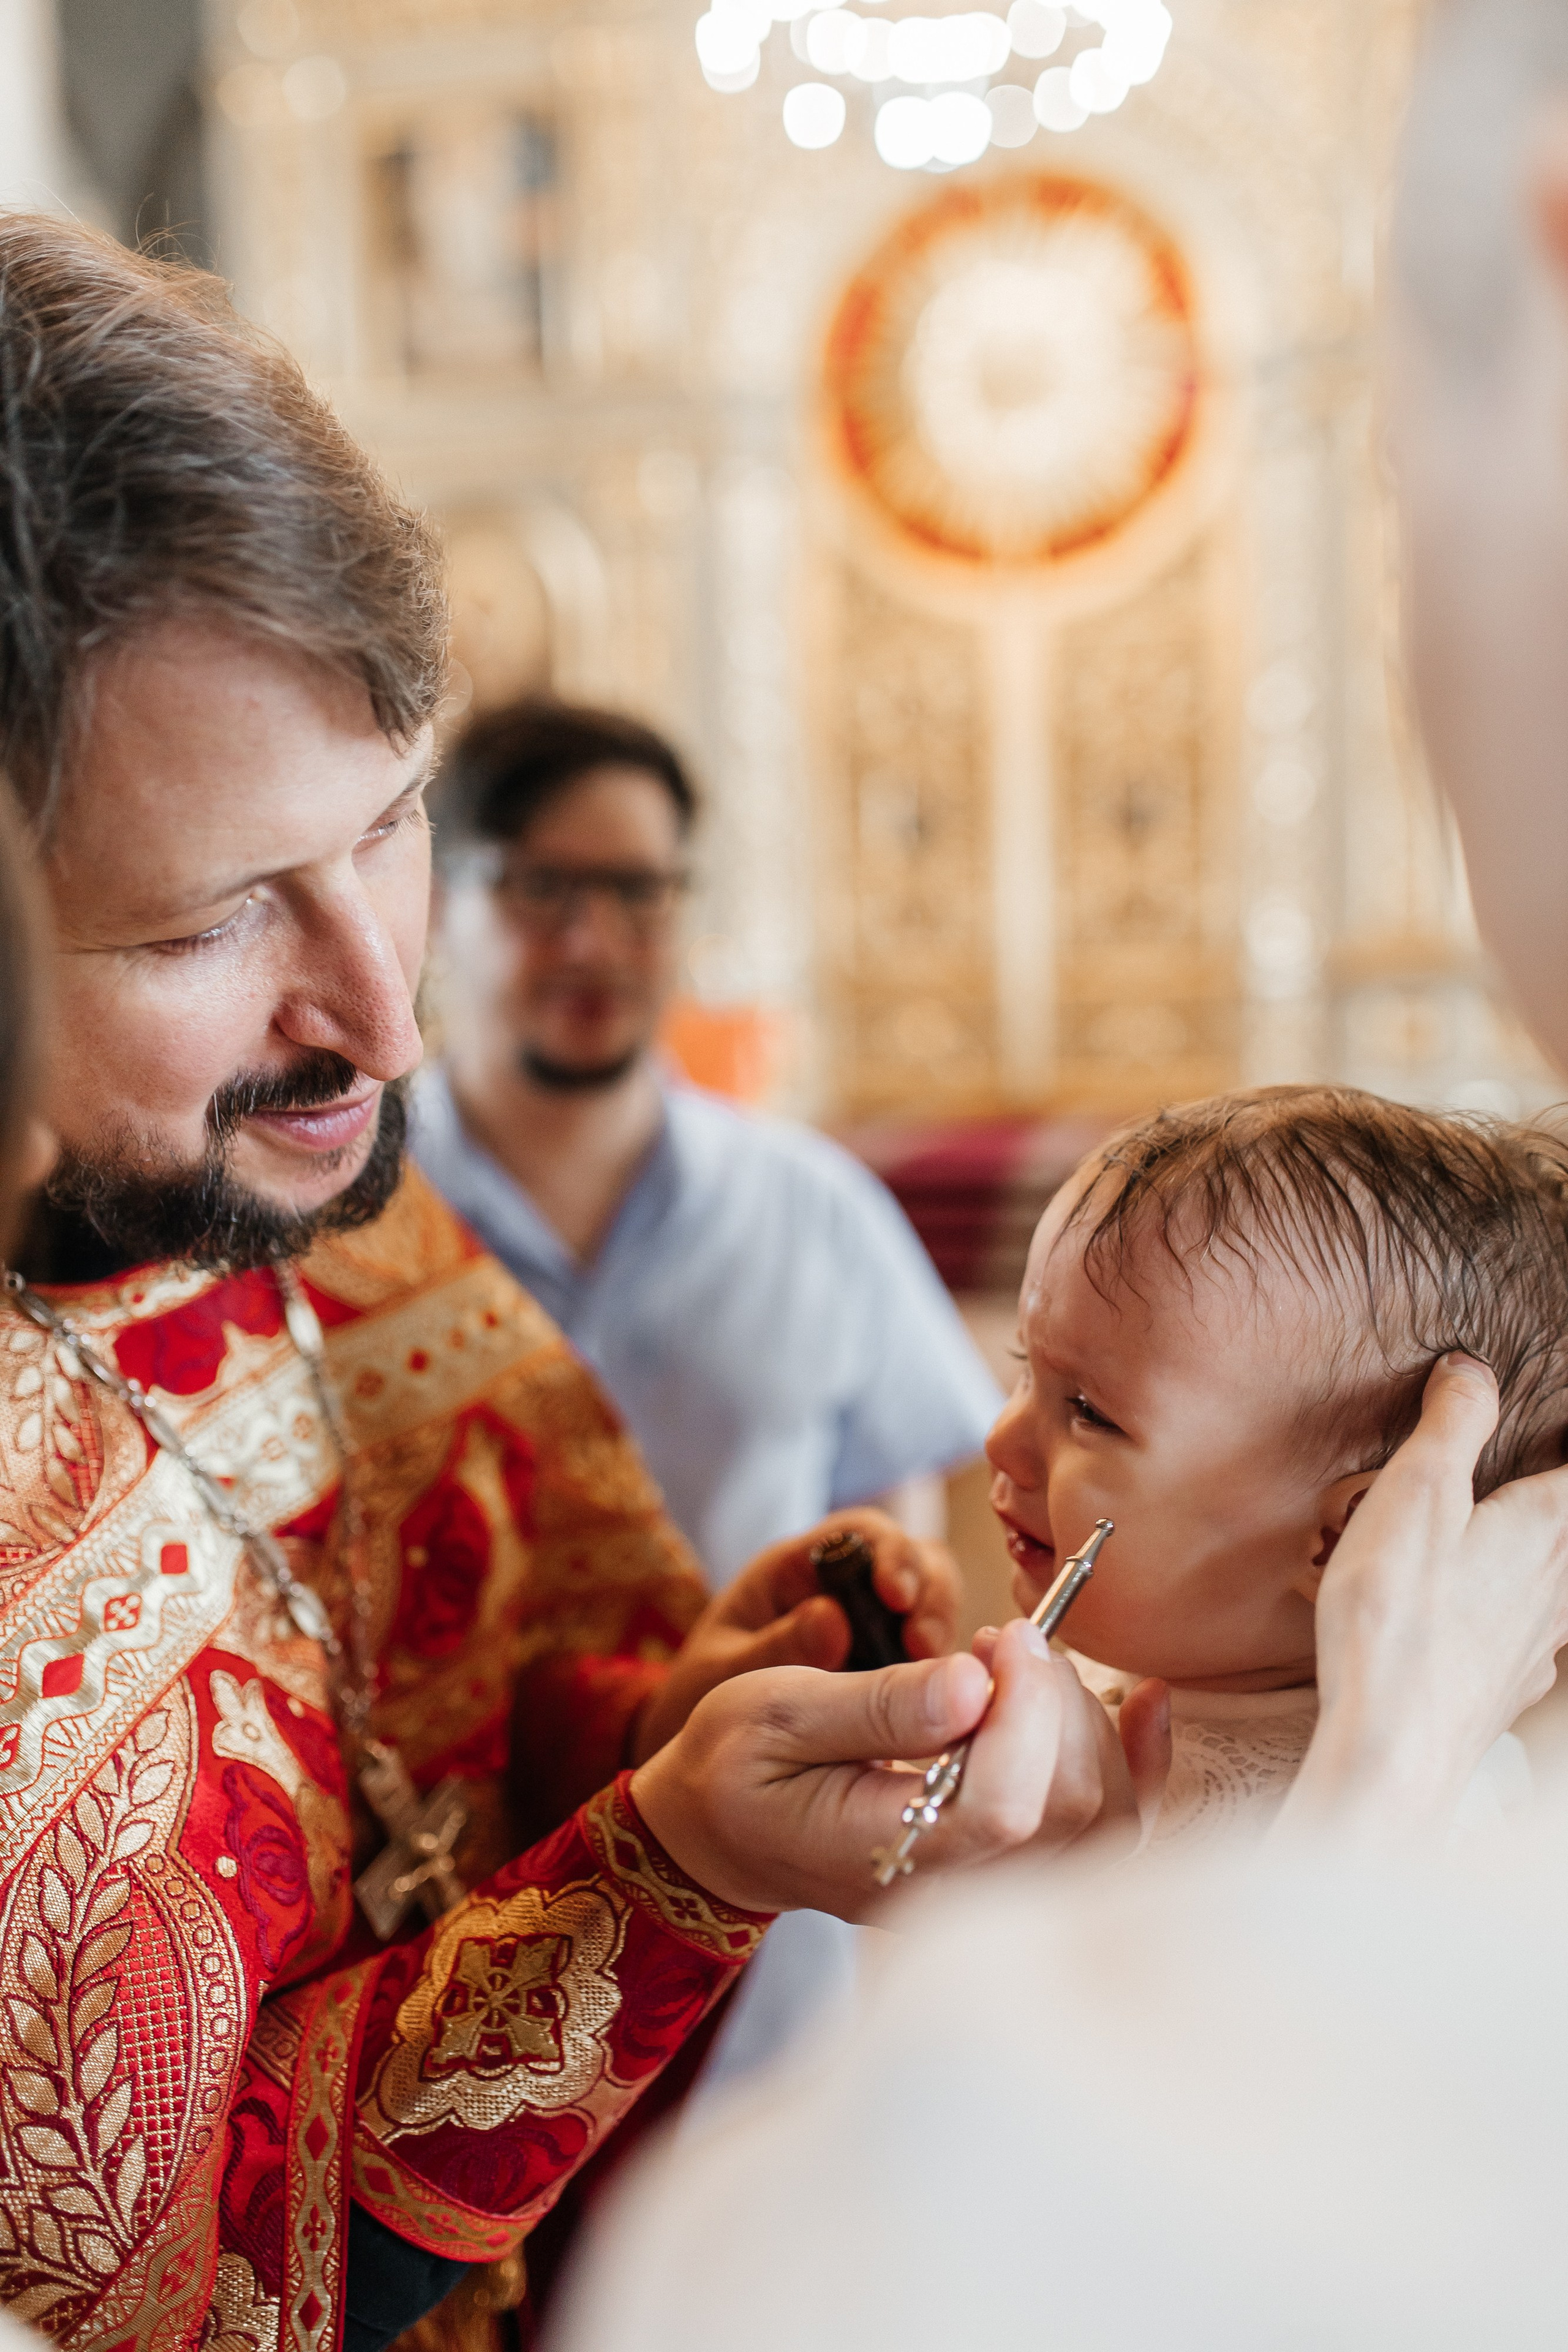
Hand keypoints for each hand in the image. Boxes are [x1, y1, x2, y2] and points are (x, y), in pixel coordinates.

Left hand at [630, 1508, 961, 1763]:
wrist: (700, 1748)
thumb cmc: (700, 1694)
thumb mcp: (723, 1670)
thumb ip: (772, 1647)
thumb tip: (833, 1620)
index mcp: (797, 1566)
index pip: (862, 1534)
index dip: (891, 1554)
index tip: (897, 1596)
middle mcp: (846, 1586)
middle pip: (915, 1562)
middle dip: (930, 1595)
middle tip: (927, 1646)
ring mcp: (874, 1626)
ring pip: (933, 1606)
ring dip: (942, 1634)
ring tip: (943, 1682)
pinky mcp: (892, 1666)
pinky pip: (933, 1657)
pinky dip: (944, 1674)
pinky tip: (945, 1708)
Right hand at [631, 1616, 1160, 1919]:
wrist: (723, 1830)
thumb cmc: (737, 1767)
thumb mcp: (774, 1712)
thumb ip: (875, 1704)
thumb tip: (974, 1682)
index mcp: (887, 1858)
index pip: (1005, 1810)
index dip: (1025, 1713)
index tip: (1005, 1634)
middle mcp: (953, 1894)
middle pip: (1069, 1814)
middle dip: (1056, 1704)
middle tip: (1004, 1639)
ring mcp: (988, 1892)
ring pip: (1102, 1822)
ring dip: (1086, 1723)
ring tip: (1020, 1666)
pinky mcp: (1010, 1870)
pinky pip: (1104, 1832)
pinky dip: (1137, 1763)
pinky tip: (1146, 1700)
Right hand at [1283, 1352, 1567, 1844]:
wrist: (1394, 1751)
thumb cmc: (1400, 1619)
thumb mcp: (1416, 1493)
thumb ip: (1453, 1424)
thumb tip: (1473, 1371)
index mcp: (1545, 1527)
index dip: (1565, 1445)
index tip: (1553, 1429)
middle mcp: (1558, 1586)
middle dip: (1547, 1506)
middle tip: (1522, 1492)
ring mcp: (1540, 1644)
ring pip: (1556, 1588)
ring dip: (1536, 1563)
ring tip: (1502, 1545)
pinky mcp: (1510, 1687)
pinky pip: (1531, 1636)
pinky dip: (1514, 1615)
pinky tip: (1486, 1620)